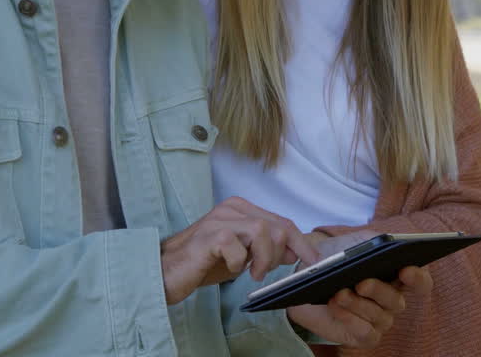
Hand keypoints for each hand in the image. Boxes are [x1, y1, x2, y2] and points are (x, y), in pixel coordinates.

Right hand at [160, 196, 319, 304]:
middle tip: (264, 272)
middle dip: (280, 254)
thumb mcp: (242, 257)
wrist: (168, 270)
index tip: (313, 260)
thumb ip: (266, 250)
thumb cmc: (204, 262)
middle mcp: (232, 208)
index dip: (301, 242)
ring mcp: (220, 219)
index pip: (282, 221)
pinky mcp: (209, 235)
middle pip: (277, 226)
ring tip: (252, 273)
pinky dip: (239, 264)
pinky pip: (238, 247)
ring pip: (262, 232)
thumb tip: (294, 251)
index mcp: (241, 209)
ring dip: (263, 259)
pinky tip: (231, 269)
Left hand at [286, 230, 433, 346]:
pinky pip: (365, 332)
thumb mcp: (356, 241)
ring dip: (357, 304)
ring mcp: (380, 319)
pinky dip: (350, 319)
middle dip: (378, 291)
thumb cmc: (338, 255)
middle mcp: (393, 300)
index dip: (418, 278)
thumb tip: (385, 245)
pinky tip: (335, 305)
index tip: (405, 270)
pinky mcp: (364, 336)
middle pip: (396, 301)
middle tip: (361, 283)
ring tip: (339, 293)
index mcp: (398, 277)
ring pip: (379, 317)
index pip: (421, 282)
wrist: (307, 272)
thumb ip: (373, 241)